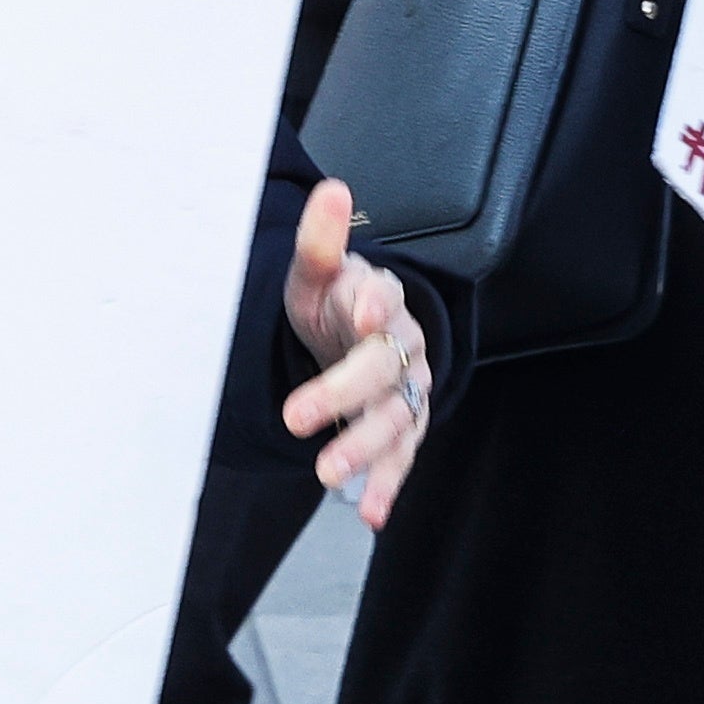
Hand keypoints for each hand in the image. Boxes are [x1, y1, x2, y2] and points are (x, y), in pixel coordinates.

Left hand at [280, 179, 433, 526]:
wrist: (351, 335)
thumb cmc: (332, 302)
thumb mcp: (316, 272)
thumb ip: (321, 241)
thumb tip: (331, 190)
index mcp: (382, 299)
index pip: (386, 297)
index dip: (375, 305)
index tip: (360, 314)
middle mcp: (403, 345)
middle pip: (382, 368)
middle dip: (342, 392)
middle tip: (296, 416)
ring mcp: (408, 390)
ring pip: (396, 419)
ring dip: (363, 448)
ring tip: (327, 475)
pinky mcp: (405, 427)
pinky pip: (402, 457)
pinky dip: (389, 485)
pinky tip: (371, 514)